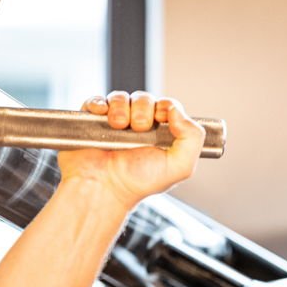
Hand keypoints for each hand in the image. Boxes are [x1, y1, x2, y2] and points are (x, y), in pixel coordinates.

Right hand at [57, 91, 204, 210]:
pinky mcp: (92, 123)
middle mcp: (138, 128)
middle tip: (139, 128)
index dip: (165, 107)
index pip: (168, 106)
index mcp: (160, 135)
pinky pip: (96, 101)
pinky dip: (100, 103)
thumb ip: (193, 138)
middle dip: (143, 108)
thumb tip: (177, 110)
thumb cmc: (138, 183)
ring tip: (119, 126)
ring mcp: (115, 124)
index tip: (160, 118)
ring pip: (121, 98)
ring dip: (121, 107)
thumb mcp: (179, 167)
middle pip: (144, 98)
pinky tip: (103, 115)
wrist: (104, 188)